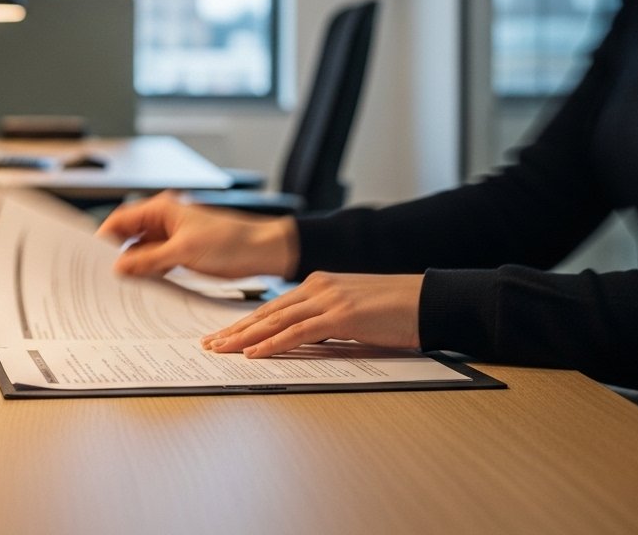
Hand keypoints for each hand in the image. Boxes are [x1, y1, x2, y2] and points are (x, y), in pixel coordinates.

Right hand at [97, 191, 298, 279]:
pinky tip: (144, 288)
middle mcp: (164, 220)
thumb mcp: (183, 252)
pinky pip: (157, 262)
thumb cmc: (231, 242)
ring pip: (142, 252)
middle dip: (116, 256)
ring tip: (121, 286)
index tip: (89, 258)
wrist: (264, 251)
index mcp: (161, 209)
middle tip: (102, 277)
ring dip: (135, 267)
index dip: (103, 238)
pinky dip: (150, 273)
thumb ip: (148, 259)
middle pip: (128, 237)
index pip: (120, 220)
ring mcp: (173, 237)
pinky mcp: (182, 253)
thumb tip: (120, 267)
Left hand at [201, 272, 423, 357]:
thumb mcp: (353, 312)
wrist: (428, 300)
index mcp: (319, 284)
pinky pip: (299, 333)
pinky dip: (273, 343)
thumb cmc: (396, 310)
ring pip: (275, 321)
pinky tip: (254, 353)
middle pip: (267, 312)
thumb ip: (326, 320)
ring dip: (244, 337)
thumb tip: (305, 339)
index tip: (223, 334)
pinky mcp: (341, 316)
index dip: (245, 322)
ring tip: (220, 349)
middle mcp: (318, 287)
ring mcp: (328, 299)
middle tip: (209, 343)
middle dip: (234, 329)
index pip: (273, 307)